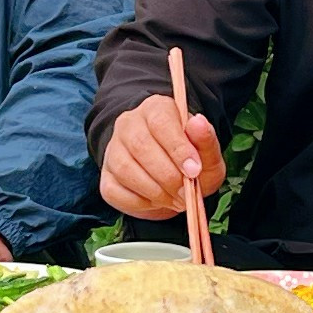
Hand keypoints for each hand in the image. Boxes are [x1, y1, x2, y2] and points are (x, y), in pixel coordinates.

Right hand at [97, 91, 225, 221]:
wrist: (171, 178)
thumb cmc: (190, 161)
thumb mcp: (206, 153)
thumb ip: (206, 140)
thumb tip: (198, 123)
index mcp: (156, 109)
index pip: (160, 122)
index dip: (177, 148)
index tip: (194, 171)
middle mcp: (129, 123)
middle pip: (140, 146)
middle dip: (168, 176)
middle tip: (185, 194)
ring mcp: (113, 149)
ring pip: (125, 170)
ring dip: (155, 192)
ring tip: (174, 199)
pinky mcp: (106, 176)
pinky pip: (116, 192)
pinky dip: (140, 203)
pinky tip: (156, 201)